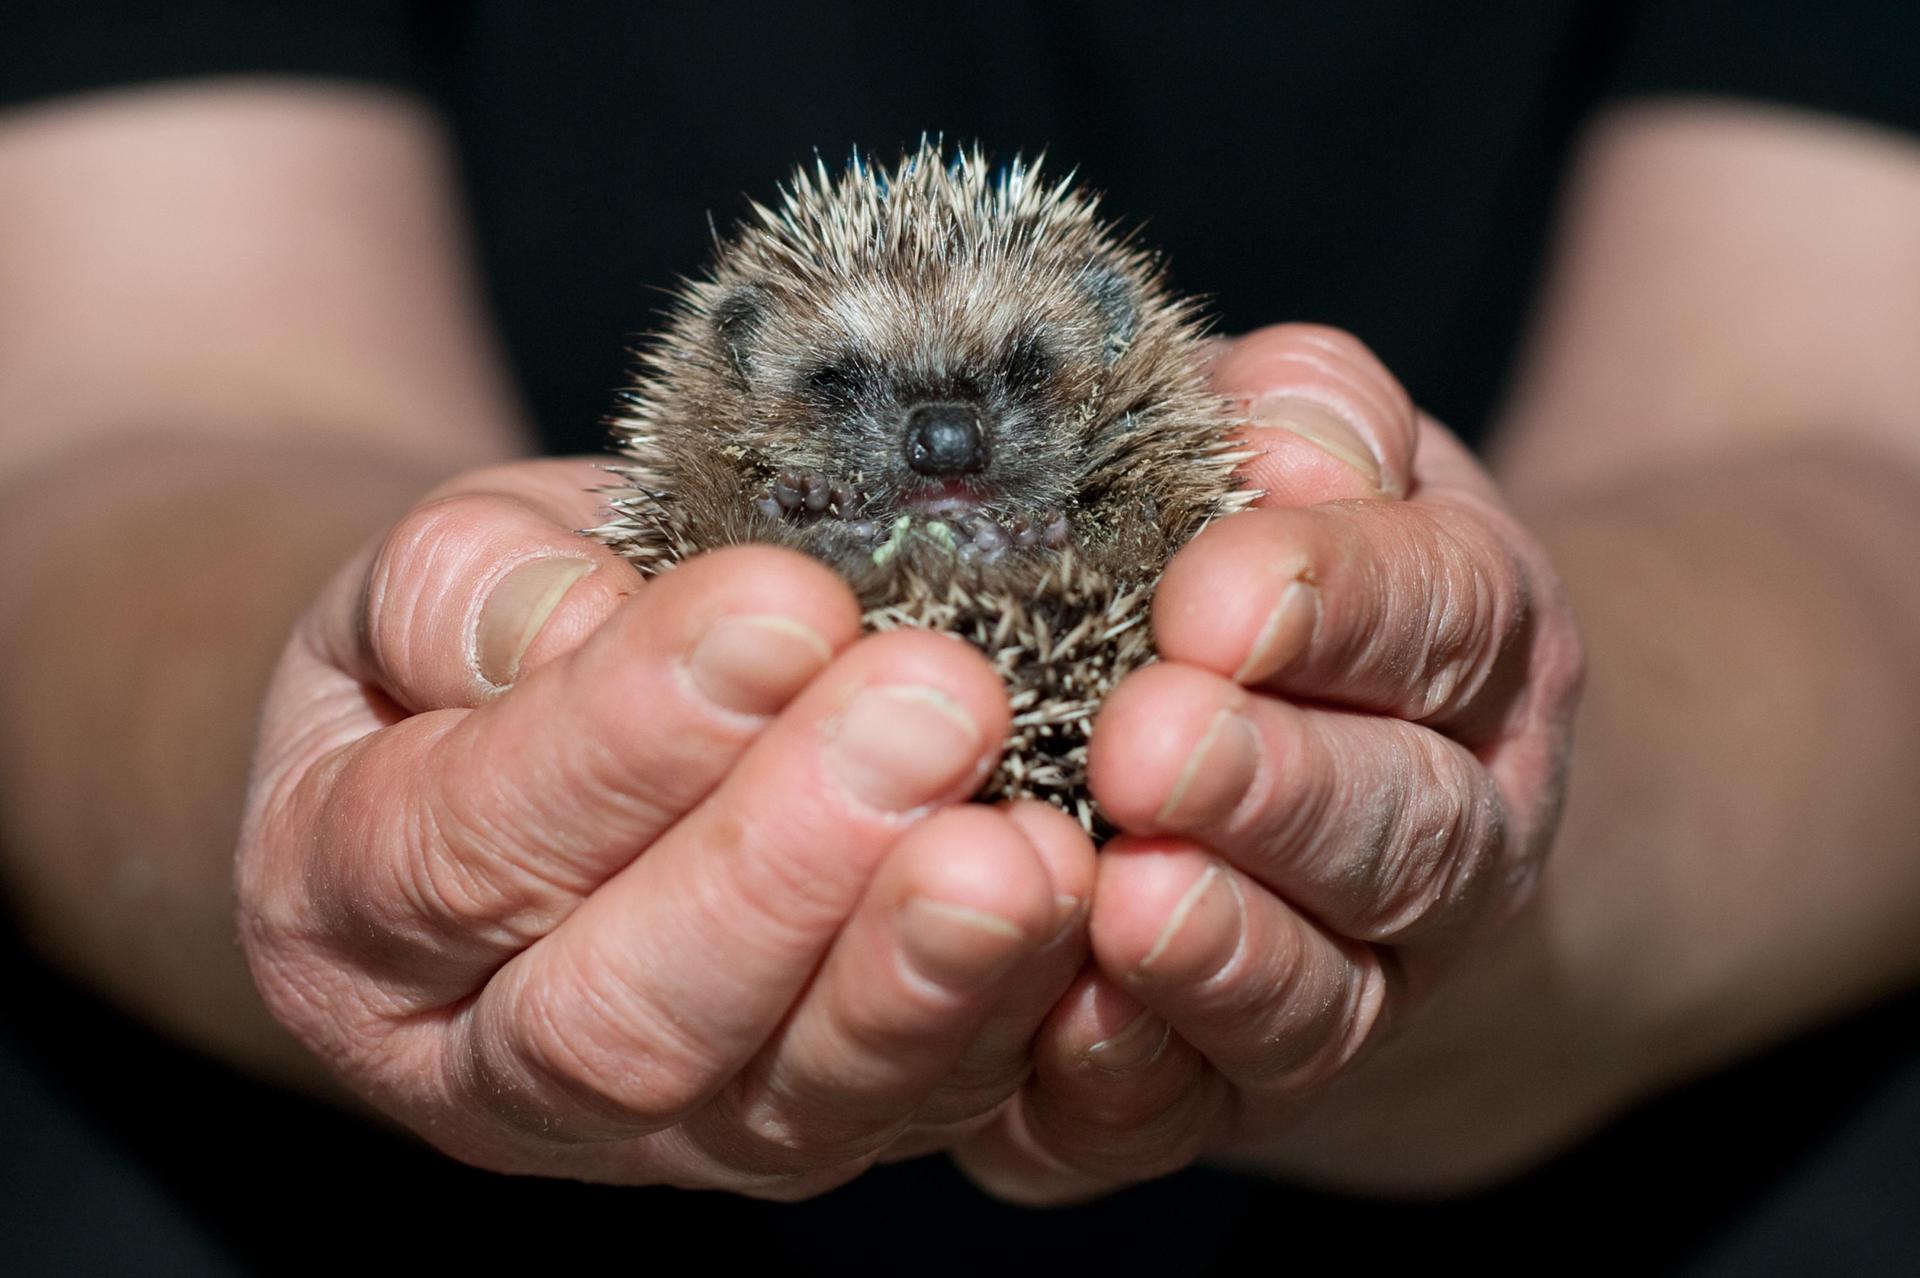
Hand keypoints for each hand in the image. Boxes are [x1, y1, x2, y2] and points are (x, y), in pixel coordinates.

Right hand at [236, 458, 1093, 1195]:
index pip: (469, 849)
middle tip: (934, 705)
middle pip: (624, 1020)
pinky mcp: (802, 1129)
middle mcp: (488, 1062)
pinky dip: (1011, 1020)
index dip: (626, 739)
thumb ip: (470, 591)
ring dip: (921, 976)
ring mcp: (658, 1125)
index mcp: (350, 908)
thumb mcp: (438, 576)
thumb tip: (577, 625)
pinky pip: (914, 1113)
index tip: (780, 609)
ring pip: (782, 1106)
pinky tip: (1076, 902)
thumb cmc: (485, 644)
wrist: (521, 751)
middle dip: (791, 864)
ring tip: (1027, 845)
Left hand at [956, 325, 1585, 1199]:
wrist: (1331, 782)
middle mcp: (1445, 838)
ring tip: (1124, 903)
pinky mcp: (1226, 1086)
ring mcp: (1353, 982)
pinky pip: (1189, 1114)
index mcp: (1470, 654)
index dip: (1335, 605)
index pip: (1441, 617)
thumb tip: (1279, 437)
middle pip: (1403, 833)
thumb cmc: (1286, 585)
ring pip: (1319, 1000)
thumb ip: (1307, 418)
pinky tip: (1057, 1031)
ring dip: (1223, 958)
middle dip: (1277, 793)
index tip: (1214, 596)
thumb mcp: (1317, 459)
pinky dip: (1130, 1084)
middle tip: (1149, 749)